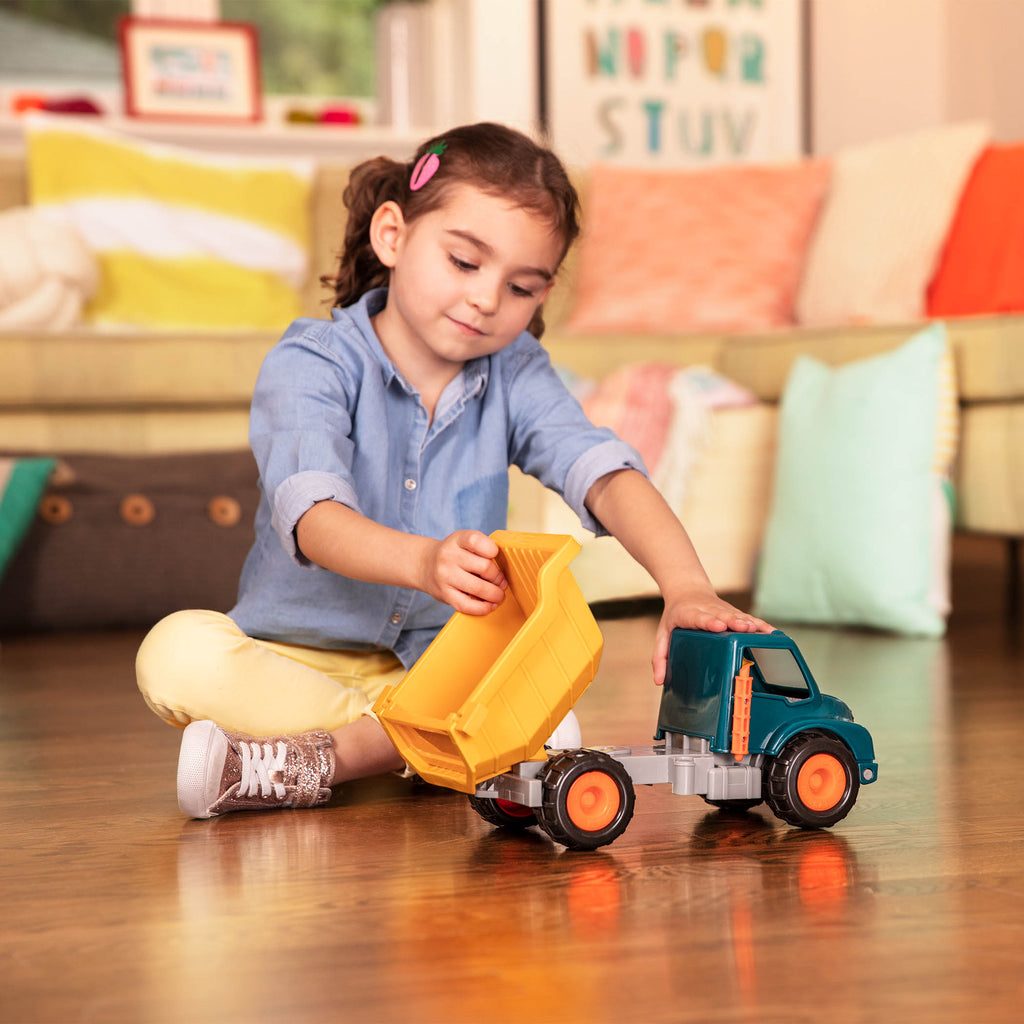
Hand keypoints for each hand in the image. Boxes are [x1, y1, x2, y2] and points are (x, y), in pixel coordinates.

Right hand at [421, 530, 507, 614]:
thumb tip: (507, 569)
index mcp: (457, 539)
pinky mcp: (444, 594)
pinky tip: (490, 605)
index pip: (477, 541)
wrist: (424, 565)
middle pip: (484, 567)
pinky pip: (468, 605)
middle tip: (502, 582)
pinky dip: (483, 608)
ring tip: (499, 595)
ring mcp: (445, 576)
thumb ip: (483, 549)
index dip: (493, 550)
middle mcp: (448, 556)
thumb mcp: (464, 542)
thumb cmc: (454, 554)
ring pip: (479, 588)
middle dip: (499, 577)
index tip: (496, 556)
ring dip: (495, 594)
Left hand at [652, 588, 773, 685]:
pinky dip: (760, 625)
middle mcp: (709, 611)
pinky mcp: (733, 613)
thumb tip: (659, 681)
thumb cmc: (675, 616)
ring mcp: (723, 611)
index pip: (700, 618)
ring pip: (738, 616)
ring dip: (750, 623)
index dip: (710, 622)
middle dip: (734, 622)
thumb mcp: (663, 634)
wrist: (687, 590)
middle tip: (744, 627)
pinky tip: (773, 633)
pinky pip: (749, 618)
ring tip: (762, 631)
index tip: (719, 626)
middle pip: (723, 616)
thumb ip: (660, 657)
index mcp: (690, 614)